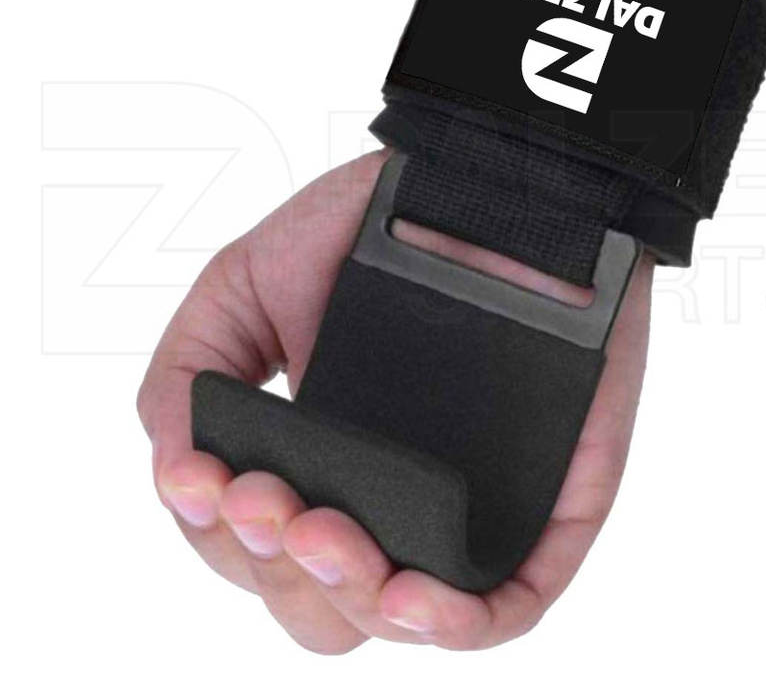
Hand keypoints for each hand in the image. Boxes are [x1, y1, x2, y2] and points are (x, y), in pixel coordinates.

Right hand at [138, 149, 654, 651]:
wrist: (479, 178)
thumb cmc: (366, 227)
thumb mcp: (241, 288)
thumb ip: (186, 376)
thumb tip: (179, 478)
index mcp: (322, 466)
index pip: (263, 555)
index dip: (226, 543)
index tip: (212, 480)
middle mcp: (393, 498)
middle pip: (328, 607)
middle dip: (282, 573)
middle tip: (267, 497)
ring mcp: (472, 504)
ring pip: (406, 616)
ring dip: (348, 598)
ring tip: (319, 532)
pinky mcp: (549, 498)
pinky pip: (514, 600)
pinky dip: (459, 624)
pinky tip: (408, 594)